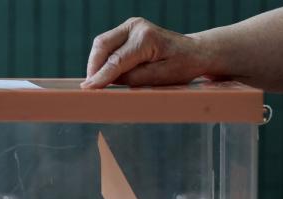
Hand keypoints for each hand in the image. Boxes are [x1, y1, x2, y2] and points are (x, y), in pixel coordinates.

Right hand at [81, 17, 209, 88]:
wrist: (194, 51)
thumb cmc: (182, 66)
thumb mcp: (161, 78)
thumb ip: (135, 79)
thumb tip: (109, 82)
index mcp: (146, 38)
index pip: (116, 61)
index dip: (100, 76)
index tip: (88, 89)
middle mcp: (136, 26)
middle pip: (102, 45)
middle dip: (92, 67)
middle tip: (89, 88)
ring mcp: (130, 25)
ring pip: (101, 44)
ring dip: (95, 63)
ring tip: (96, 83)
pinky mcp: (127, 30)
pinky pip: (107, 44)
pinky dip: (102, 59)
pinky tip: (103, 74)